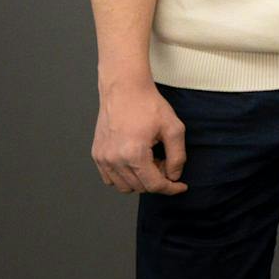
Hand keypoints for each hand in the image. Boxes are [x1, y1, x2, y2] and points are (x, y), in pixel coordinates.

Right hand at [93, 76, 186, 194]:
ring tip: (151, 159)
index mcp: (134, 154)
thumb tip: (174, 176)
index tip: (181, 186)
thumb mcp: (173, 128)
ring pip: (124, 187)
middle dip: (158, 179)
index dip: (171, 188)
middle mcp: (114, 159)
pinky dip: (125, 177)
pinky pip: (111, 178)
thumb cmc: (149, 105)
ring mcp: (103, 158)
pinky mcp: (97, 155)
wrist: (125, 89)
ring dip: (141, 180)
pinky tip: (136, 161)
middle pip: (140, 187)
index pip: (154, 185)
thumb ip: (177, 156)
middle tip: (165, 161)